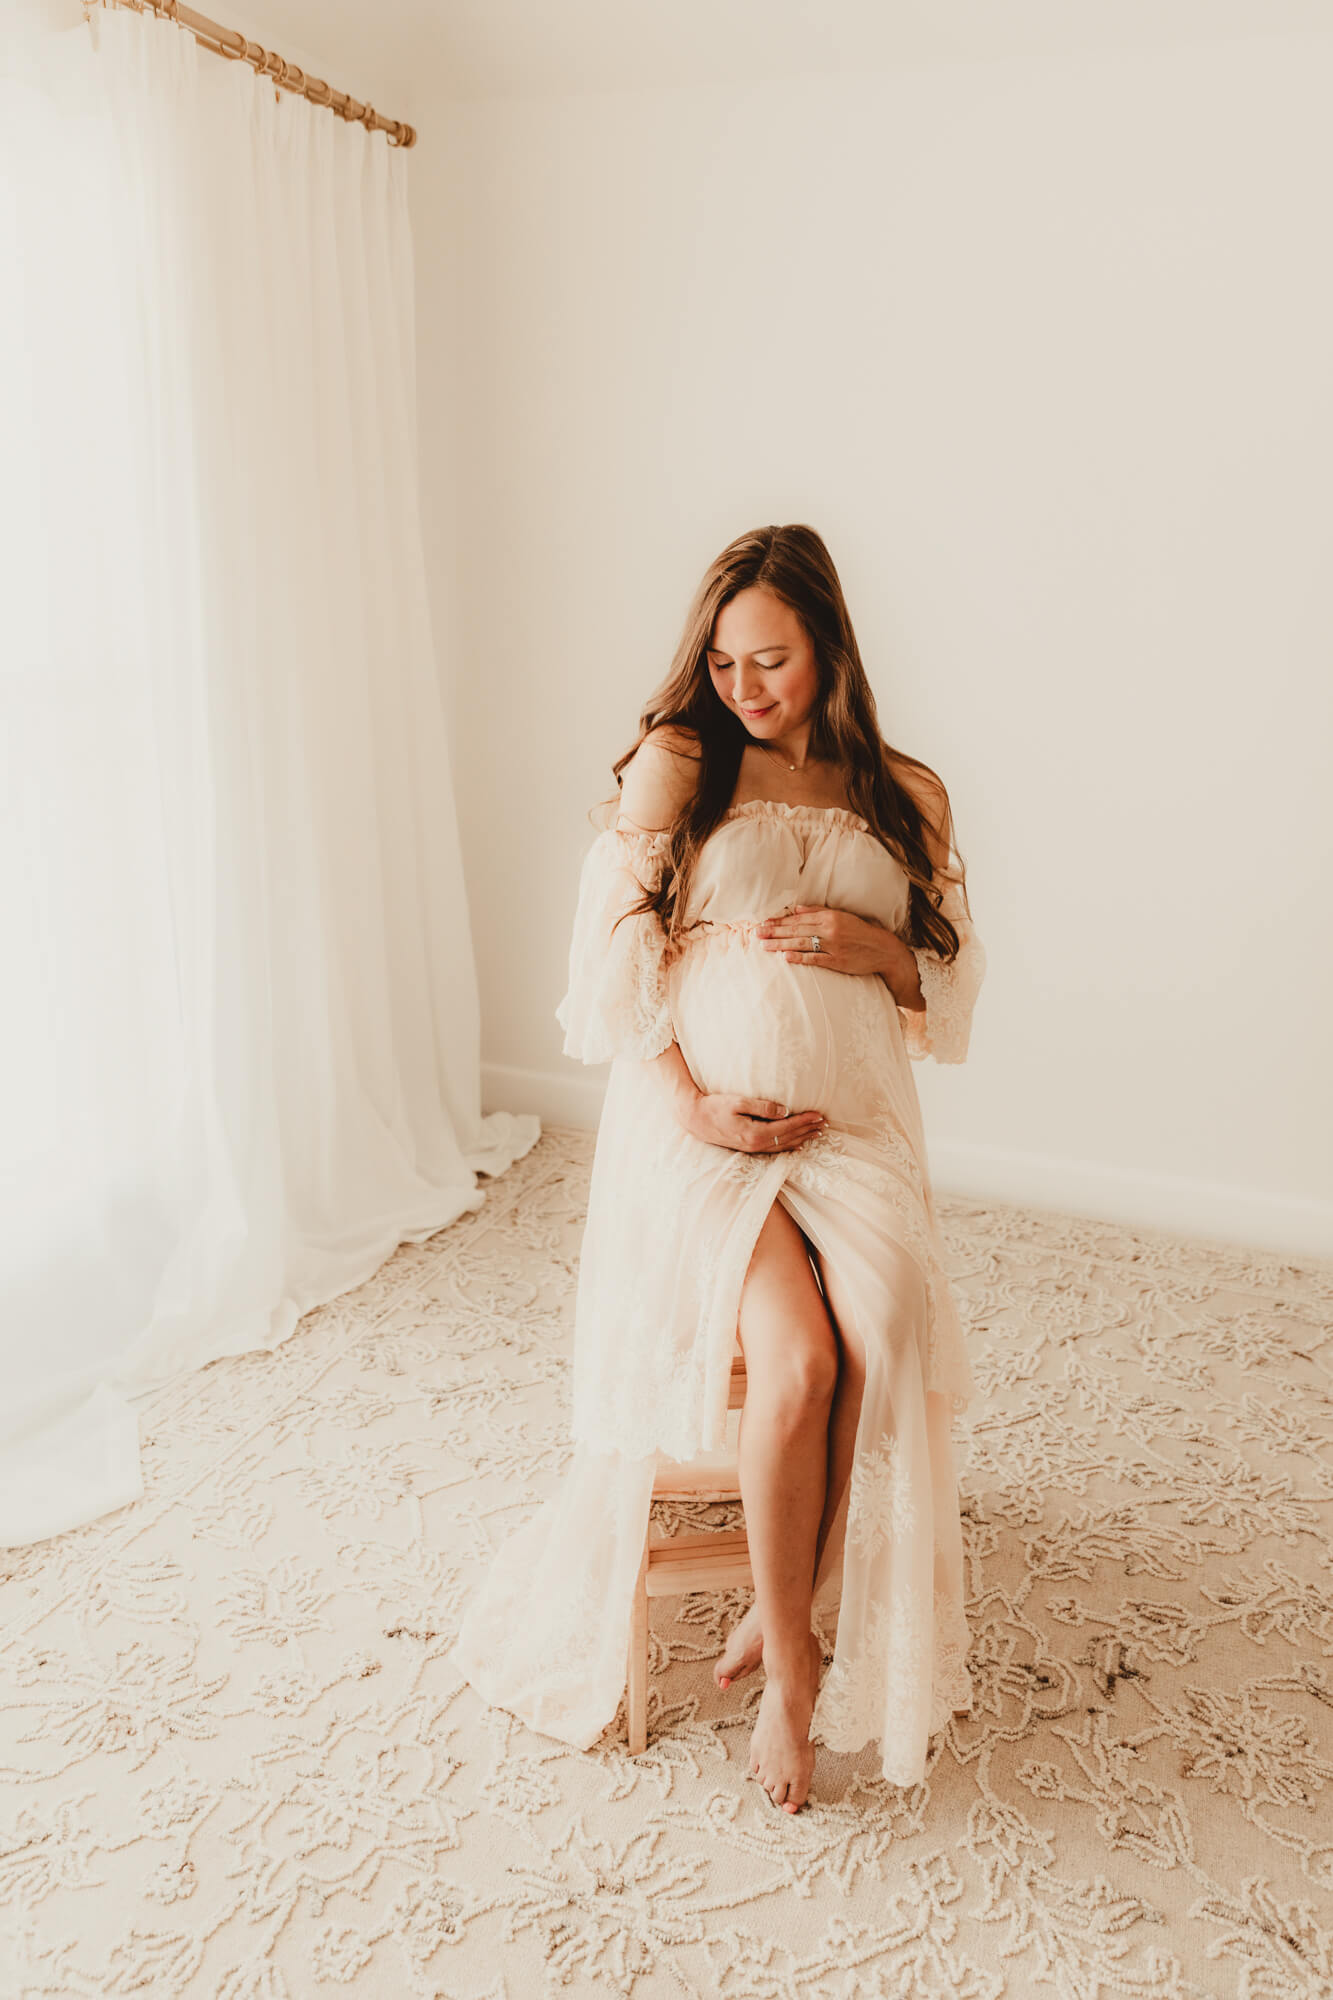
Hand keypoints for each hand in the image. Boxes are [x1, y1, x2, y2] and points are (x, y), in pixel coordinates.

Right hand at [683, 1093, 825, 1153]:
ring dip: (802, 1139)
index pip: (787, 1127)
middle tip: (825, 1124)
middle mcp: (756, 1144)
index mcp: (755, 1133)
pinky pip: (775, 1149)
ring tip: (817, 1133)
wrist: (695, 1119)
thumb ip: (762, 1106)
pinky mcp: (749, 1147)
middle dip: (808, 1130)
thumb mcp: (738, 1101)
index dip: (805, 1121)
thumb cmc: (714, 1107)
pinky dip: (789, 1146)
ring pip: (784, 1145)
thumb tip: (785, 1111)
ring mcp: (752, 1148)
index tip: (819, 1115)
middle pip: (789, 1138)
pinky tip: (798, 1145)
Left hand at [758, 904, 911, 984]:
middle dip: (774, 931)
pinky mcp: (837, 961)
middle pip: (796, 930)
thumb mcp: (842, 916)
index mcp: (830, 916)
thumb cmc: (860, 932)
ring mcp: (833, 946)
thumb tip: (796, 908)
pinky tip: (784, 957)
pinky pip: (814, 959)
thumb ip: (818, 911)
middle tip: (756, 933)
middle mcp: (830, 929)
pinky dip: (799, 957)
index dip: (779, 921)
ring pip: (801, 944)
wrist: (883, 950)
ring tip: (763, 945)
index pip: (799, 918)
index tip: (763, 922)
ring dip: (780, 944)